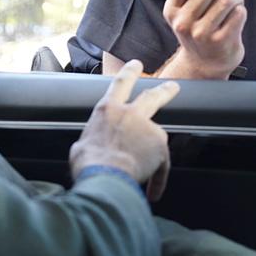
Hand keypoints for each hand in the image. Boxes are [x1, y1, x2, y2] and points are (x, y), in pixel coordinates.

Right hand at [69, 60, 179, 200]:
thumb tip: (88, 150)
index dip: (129, 72)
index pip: (119, 83)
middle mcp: (129, 114)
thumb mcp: (81, 146)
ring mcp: (147, 128)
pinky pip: (160, 164)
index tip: (136, 64)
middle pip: (151, 96)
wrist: (105, 174)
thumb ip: (91, 141)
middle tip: (174, 86)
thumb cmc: (88, 163)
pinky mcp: (160, 146)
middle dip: (164, 90)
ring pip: (158, 132)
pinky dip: (156, 177)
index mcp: (107, 110)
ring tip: (155, 159)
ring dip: (157, 145)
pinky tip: (153, 191)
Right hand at [159, 0, 245, 78]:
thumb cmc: (201, 30)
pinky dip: (241, 10)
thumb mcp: (194, 7)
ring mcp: (200, 33)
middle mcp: (182, 21)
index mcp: (172, 8)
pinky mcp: (219, 42)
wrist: (204, 65)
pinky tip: (236, 16)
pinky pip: (237, 14)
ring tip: (236, 1)